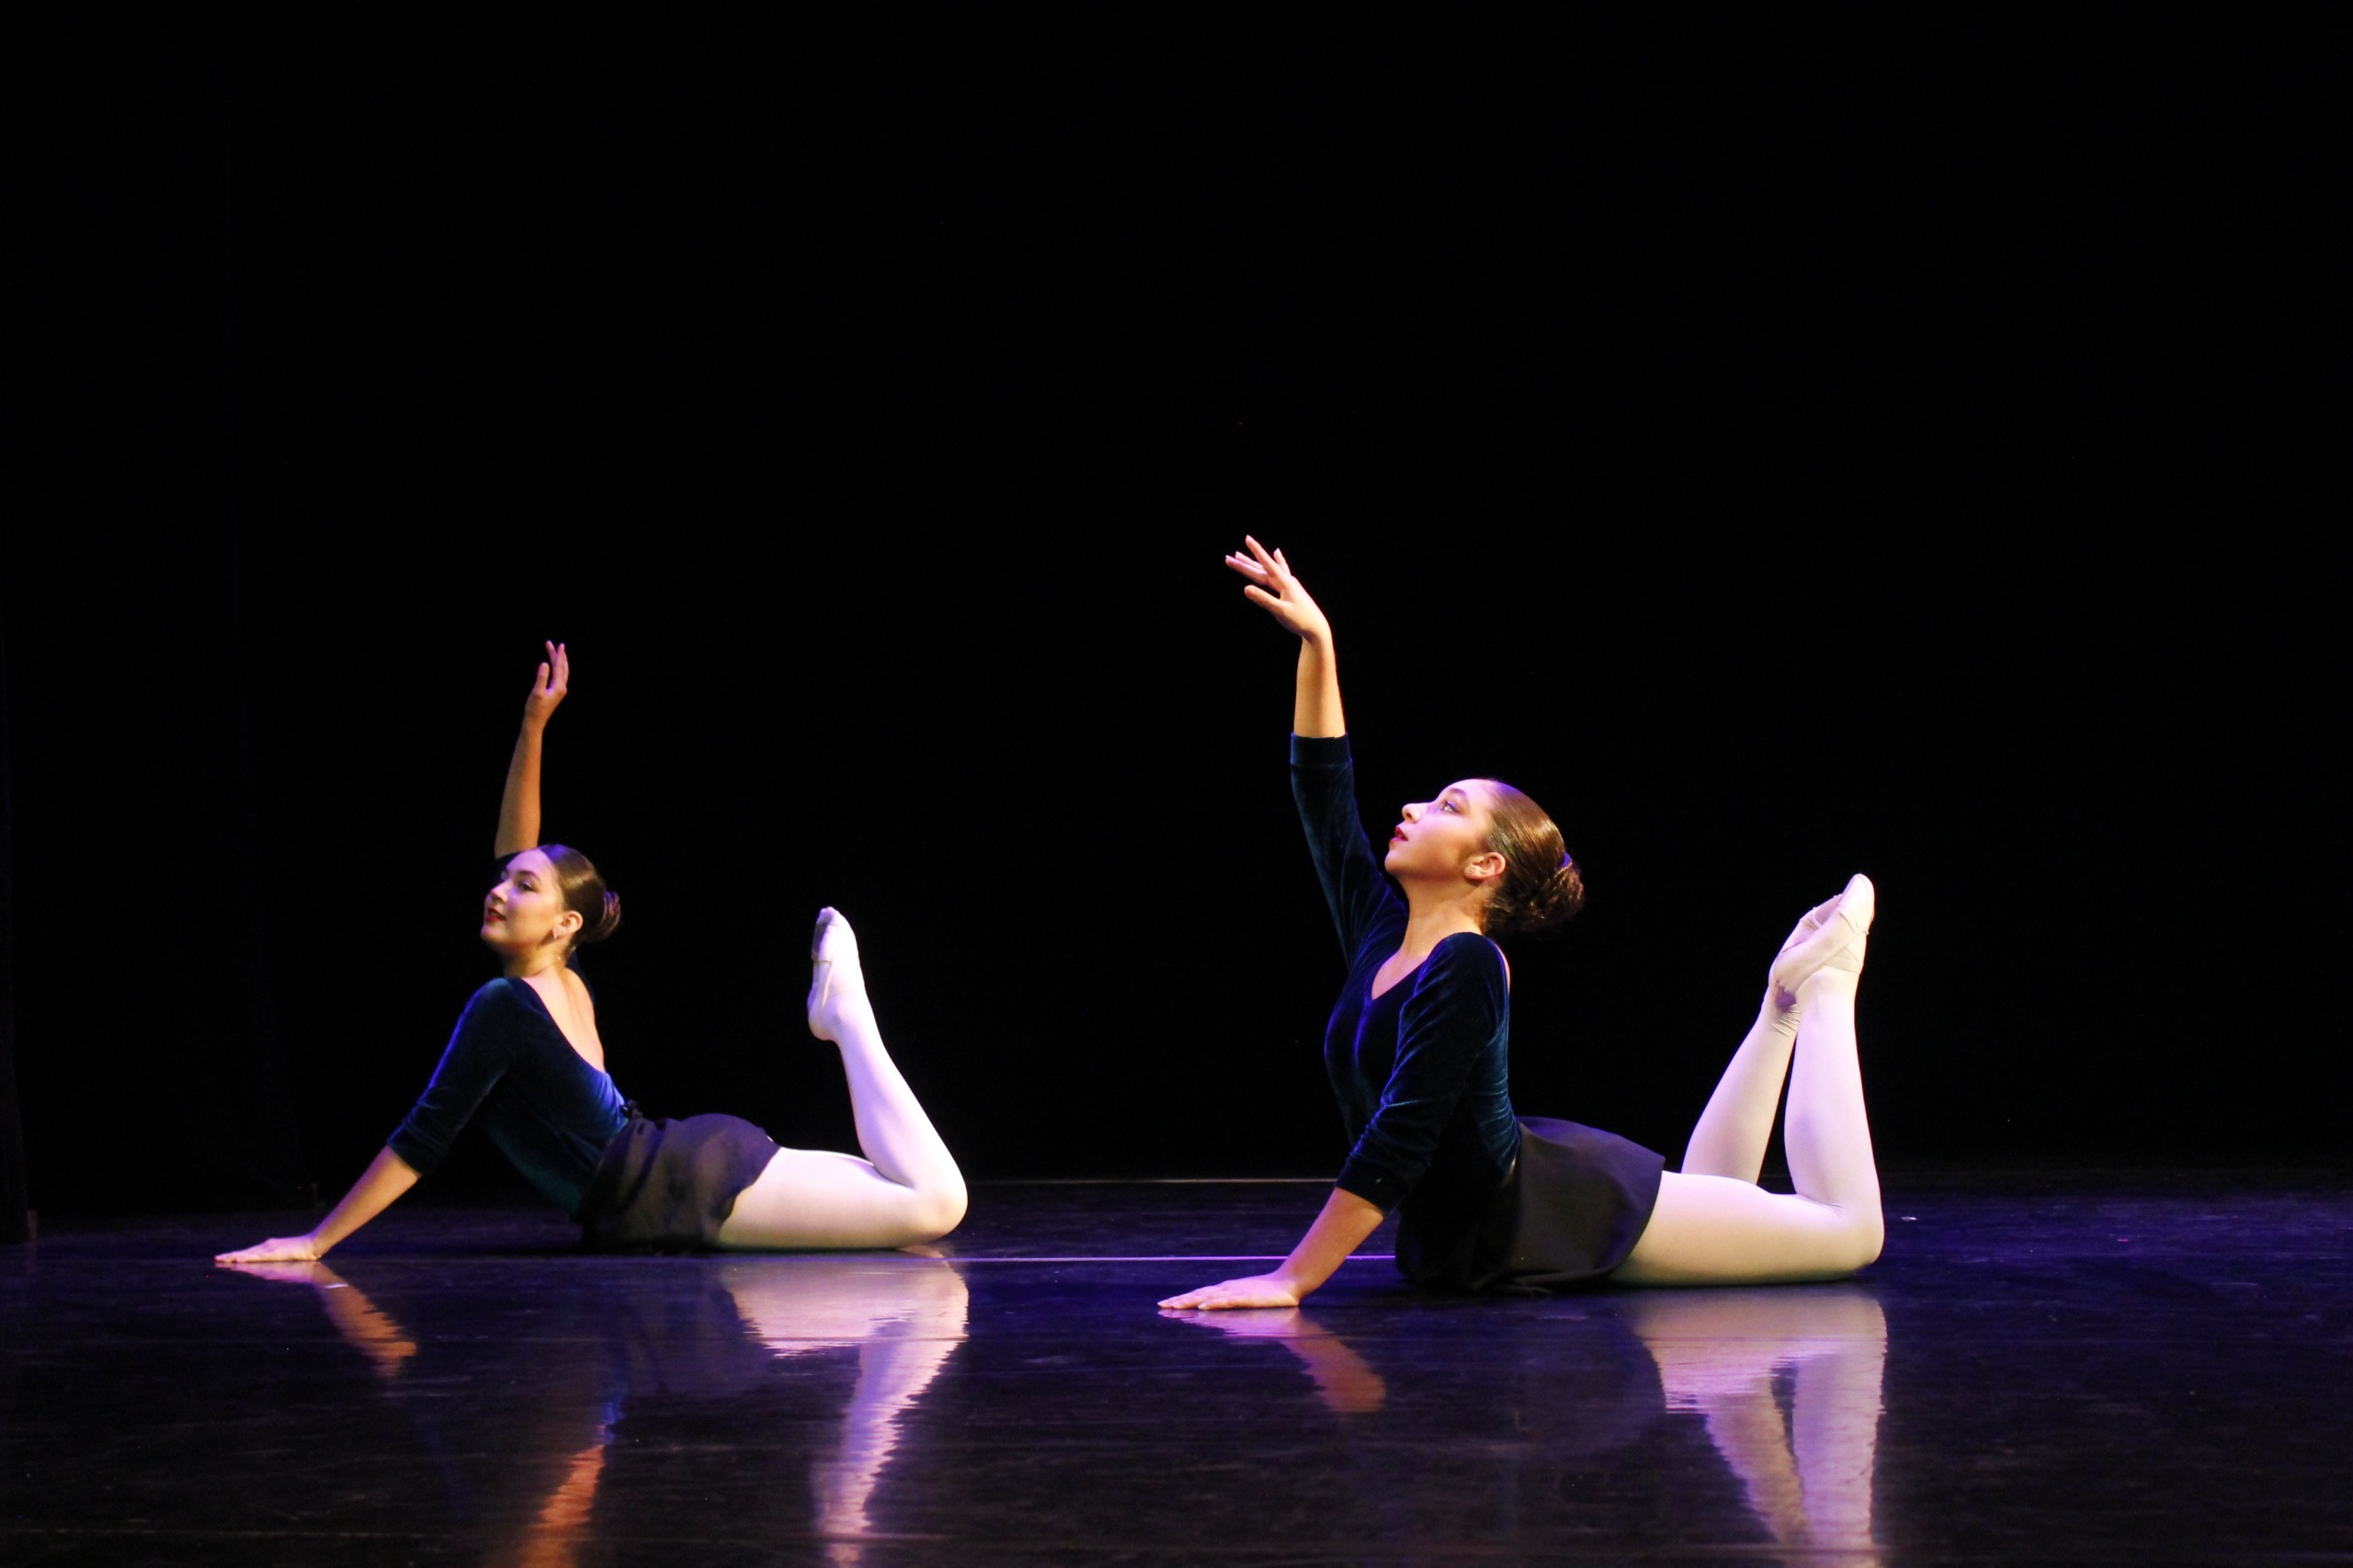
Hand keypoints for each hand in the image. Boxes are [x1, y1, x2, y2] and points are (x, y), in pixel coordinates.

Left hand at [215, 1233, 325, 1265]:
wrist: (314, 1244)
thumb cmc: (303, 1251)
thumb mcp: (287, 1254)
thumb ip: (278, 1257)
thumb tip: (269, 1267)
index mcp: (269, 1246)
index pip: (250, 1252)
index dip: (237, 1254)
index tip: (225, 1258)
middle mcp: (267, 1246)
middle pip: (246, 1251)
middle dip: (231, 1255)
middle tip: (217, 1258)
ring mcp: (270, 1248)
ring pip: (249, 1253)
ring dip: (235, 1256)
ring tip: (223, 1259)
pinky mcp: (274, 1253)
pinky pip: (258, 1256)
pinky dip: (247, 1258)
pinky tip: (239, 1259)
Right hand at [522, 641, 568, 727]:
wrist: (535, 722)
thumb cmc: (535, 709)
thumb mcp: (537, 692)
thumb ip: (541, 677)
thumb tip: (545, 663)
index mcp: (559, 687)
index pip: (559, 666)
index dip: (557, 655)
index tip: (557, 644)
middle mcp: (562, 688)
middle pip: (562, 667)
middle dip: (558, 655)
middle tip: (556, 644)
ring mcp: (559, 691)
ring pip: (562, 672)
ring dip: (559, 661)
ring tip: (557, 652)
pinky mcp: (555, 693)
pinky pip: (559, 677)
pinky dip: (558, 669)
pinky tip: (555, 667)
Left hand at [1157, 1271, 1305, 1310]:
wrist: (1290, 1283)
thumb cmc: (1269, 1293)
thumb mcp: (1246, 1297)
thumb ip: (1232, 1302)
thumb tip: (1215, 1309)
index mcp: (1226, 1289)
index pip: (1199, 1294)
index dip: (1182, 1299)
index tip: (1165, 1305)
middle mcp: (1227, 1288)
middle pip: (1199, 1294)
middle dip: (1179, 1300)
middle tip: (1161, 1306)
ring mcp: (1236, 1291)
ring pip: (1208, 1297)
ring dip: (1190, 1301)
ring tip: (1174, 1306)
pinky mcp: (1247, 1297)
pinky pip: (1227, 1301)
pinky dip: (1213, 1303)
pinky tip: (1203, 1306)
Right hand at [1223, 537, 1330, 643]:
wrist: (1317, 628)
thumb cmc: (1300, 620)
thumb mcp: (1280, 611)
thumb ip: (1264, 599)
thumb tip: (1245, 588)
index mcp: (1284, 583)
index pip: (1266, 564)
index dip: (1256, 551)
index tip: (1247, 538)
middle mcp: (1286, 580)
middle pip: (1261, 569)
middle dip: (1245, 563)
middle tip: (1229, 557)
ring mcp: (1288, 583)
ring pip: (1267, 570)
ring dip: (1254, 563)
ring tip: (1241, 555)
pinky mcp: (1289, 589)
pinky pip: (1280, 571)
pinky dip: (1277, 561)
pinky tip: (1277, 553)